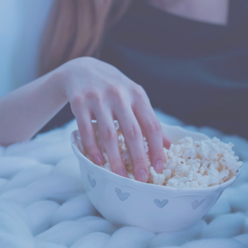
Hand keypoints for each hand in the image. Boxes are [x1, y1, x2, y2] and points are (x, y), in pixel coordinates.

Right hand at [57, 57, 170, 181]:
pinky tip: (98, 162)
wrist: (82, 69)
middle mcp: (120, 95)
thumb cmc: (114, 89)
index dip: (157, 148)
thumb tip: (168, 146)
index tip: (160, 167)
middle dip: (139, 158)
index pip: (152, 125)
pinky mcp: (79, 102)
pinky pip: (87, 130)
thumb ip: (149, 119)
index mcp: (138, 95)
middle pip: (133, 132)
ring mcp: (98, 99)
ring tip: (120, 176)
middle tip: (141, 178)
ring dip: (115, 158)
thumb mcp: (134, 98)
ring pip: (109, 134)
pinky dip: (93, 148)